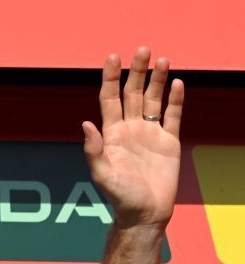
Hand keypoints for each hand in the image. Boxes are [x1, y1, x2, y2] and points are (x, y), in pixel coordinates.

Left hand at [83, 47, 183, 229]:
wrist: (144, 214)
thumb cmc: (120, 197)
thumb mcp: (102, 174)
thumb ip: (93, 150)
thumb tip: (86, 124)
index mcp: (111, 134)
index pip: (109, 99)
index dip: (110, 78)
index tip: (112, 57)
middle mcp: (130, 129)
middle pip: (133, 93)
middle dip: (136, 72)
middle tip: (142, 49)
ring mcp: (150, 134)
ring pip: (154, 100)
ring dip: (158, 80)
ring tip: (162, 60)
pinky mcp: (168, 142)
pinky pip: (173, 115)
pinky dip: (175, 99)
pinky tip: (178, 83)